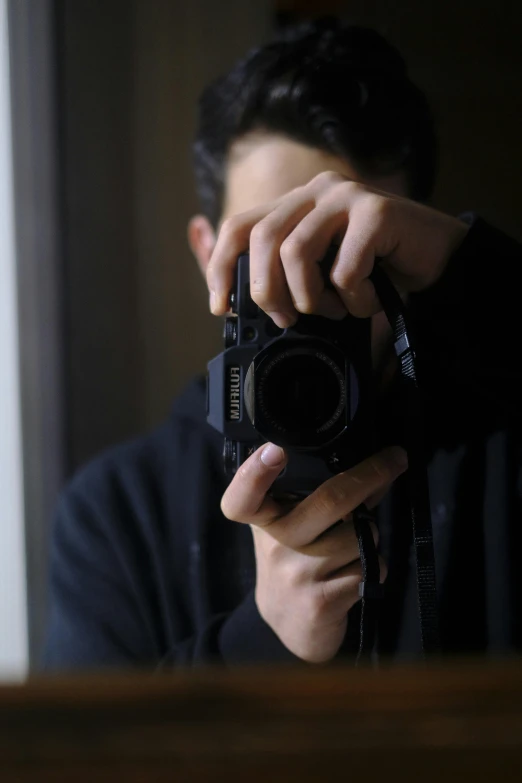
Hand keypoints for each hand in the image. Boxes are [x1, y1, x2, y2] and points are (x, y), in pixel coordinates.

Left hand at [207, 172, 468, 325]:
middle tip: (285, 319)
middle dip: (266, 291)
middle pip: (262, 238)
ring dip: (311, 297)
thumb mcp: (320, 278)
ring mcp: (347, 197)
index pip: (240, 225)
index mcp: (297, 204)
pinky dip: (355, 299)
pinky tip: (370, 301)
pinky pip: (345, 268)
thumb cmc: (377, 274)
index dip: (219, 266)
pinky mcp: (377, 212)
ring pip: (296, 251)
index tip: (221, 306)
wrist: (441, 265)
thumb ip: (281, 279)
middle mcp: (317, 192)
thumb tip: (227, 296)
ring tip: (335, 310)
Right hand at [221, 442, 407, 662]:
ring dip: (369, 536)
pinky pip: (371, 567)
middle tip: (395, 458)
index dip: (254, 473)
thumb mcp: (292, 526)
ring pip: (360, 535)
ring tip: (350, 548)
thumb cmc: (295, 560)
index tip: (275, 450)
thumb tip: (373, 468)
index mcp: (262, 520)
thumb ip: (320, 496)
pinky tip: (353, 574)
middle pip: (329, 501)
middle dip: (371, 475)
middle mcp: (275, 546)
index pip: (243, 498)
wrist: (286, 624)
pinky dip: (375, 567)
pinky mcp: (322, 601)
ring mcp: (297, 575)